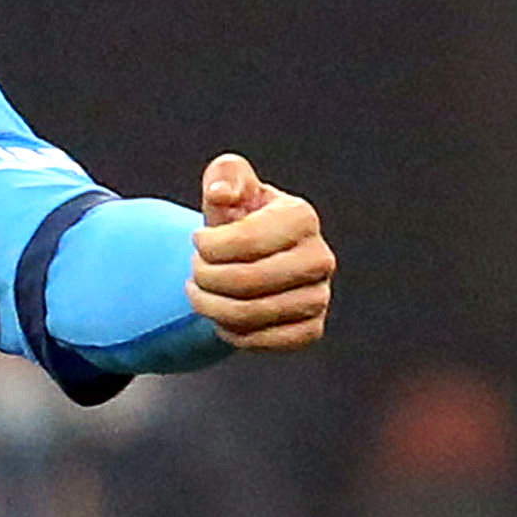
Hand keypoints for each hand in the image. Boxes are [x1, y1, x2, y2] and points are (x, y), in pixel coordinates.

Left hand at [189, 153, 332, 350]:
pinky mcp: (311, 329)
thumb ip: (224, 174)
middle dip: (205, 278)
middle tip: (195, 271)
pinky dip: (232, 333)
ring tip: (200, 293)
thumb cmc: (236, 219)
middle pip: (246, 282)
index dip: (206, 246)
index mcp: (301, 217)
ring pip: (250, 315)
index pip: (244, 241)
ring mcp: (319, 296)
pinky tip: (224, 317)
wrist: (249, 258)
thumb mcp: (228, 186)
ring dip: (210, 307)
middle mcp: (320, 258)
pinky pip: (265, 342)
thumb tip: (221, 192)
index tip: (199, 241)